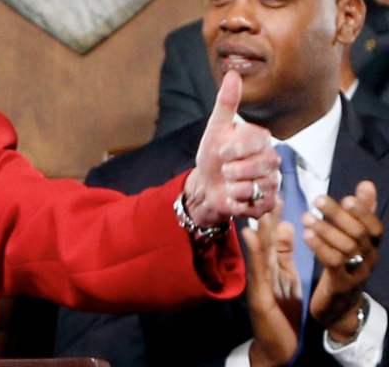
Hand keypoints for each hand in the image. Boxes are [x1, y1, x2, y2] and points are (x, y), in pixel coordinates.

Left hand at [184, 70, 279, 227]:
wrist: (207, 185)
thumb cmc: (212, 155)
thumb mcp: (215, 128)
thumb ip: (226, 102)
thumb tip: (232, 73)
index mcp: (261, 139)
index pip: (255, 140)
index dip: (232, 149)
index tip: (220, 151)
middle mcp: (272, 159)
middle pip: (258, 165)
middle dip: (231, 169)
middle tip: (224, 169)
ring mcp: (273, 181)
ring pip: (256, 186)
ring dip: (233, 186)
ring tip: (229, 183)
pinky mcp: (270, 203)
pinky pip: (257, 204)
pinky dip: (238, 202)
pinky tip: (234, 196)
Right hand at [243, 201, 302, 366]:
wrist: (277, 348)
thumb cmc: (282, 316)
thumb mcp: (288, 280)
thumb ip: (285, 255)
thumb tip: (287, 226)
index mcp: (272, 268)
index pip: (273, 238)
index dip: (274, 216)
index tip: (274, 193)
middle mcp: (262, 272)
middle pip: (263, 240)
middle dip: (264, 216)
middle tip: (263, 191)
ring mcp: (258, 283)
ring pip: (258, 251)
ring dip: (255, 227)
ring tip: (254, 205)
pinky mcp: (258, 295)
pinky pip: (257, 270)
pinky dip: (253, 251)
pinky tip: (249, 234)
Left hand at [306, 181, 381, 342]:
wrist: (339, 308)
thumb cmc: (344, 266)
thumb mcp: (353, 239)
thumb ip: (359, 214)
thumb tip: (366, 184)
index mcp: (370, 246)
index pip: (374, 226)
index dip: (363, 211)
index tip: (347, 197)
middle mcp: (368, 258)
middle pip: (358, 233)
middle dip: (338, 215)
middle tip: (317, 200)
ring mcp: (356, 272)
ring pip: (346, 247)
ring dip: (325, 229)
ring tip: (305, 217)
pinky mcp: (340, 284)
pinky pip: (333, 263)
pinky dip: (320, 247)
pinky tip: (306, 236)